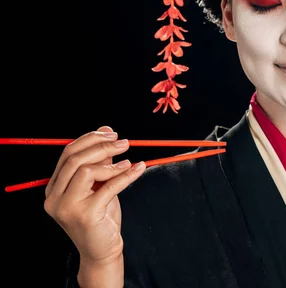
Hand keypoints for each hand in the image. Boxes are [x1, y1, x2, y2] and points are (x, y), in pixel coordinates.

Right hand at [43, 126, 145, 266]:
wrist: (102, 249)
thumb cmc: (101, 215)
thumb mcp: (99, 184)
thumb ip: (100, 159)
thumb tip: (106, 129)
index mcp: (54, 187)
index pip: (68, 153)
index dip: (90, 139)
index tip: (111, 133)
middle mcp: (54, 197)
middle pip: (74, 159)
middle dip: (101, 146)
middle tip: (124, 142)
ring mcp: (66, 207)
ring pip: (86, 170)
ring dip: (112, 162)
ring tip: (129, 161)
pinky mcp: (85, 215)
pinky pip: (108, 187)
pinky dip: (125, 175)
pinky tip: (138, 169)